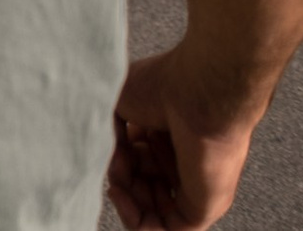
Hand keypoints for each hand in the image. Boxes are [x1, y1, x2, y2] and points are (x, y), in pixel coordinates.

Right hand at [106, 47, 258, 229]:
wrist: (196, 94)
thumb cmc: (162, 87)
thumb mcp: (118, 102)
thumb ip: (107, 129)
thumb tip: (101, 149)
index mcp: (166, 136)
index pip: (137, 164)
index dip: (117, 164)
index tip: (106, 152)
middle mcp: (181, 162)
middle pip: (141, 188)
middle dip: (120, 182)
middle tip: (115, 166)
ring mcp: (192, 187)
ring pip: (150, 213)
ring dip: (125, 202)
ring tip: (118, 183)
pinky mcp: (201, 209)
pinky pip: (166, 230)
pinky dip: (139, 223)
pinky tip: (124, 201)